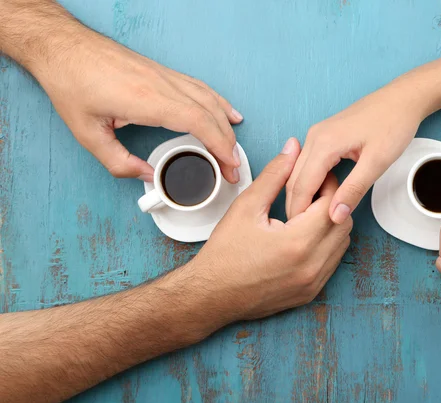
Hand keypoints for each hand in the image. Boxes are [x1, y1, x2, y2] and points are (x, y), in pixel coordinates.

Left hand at [32, 26, 242, 182]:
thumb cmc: (72, 82)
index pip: (198, 122)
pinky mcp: (162, 72)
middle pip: (210, 113)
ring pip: (209, 98)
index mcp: (146, 100)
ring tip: (234, 148)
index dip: (220, 145)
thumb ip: (118, 162)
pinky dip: (218, 102)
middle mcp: (162, 84)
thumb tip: (147, 175)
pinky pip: (200, 87)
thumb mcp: (86, 133)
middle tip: (233, 168)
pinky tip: (226, 112)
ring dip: (226, 125)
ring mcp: (164, 75)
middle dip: (228, 143)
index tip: (229, 165)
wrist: (64, 46)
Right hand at [186, 138, 352, 321]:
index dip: (328, 184)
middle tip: (312, 193)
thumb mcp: (246, 206)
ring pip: (342, 243)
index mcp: (298, 242)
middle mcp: (312, 265)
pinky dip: (327, 245)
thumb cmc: (225, 253)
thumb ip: (274, 175)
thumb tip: (292, 149)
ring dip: (332, 224)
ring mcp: (314, 282)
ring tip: (307, 215)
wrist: (212, 295)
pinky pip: (333, 262)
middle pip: (344, 223)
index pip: (332, 203)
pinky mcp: (311, 292)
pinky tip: (306, 236)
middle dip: (332, 203)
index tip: (316, 176)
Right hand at [286, 81, 426, 222]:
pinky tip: (318, 197)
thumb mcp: (377, 162)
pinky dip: (308, 182)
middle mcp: (314, 137)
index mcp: (323, 144)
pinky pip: (307, 163)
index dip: (299, 211)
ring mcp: (317, 135)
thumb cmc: (393, 124)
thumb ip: (354, 190)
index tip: (298, 234)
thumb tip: (335, 216)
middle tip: (300, 232)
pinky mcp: (323, 136)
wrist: (403, 98)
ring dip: (301, 194)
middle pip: (294, 179)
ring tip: (308, 219)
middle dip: (295, 205)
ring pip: (299, 171)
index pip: (301, 185)